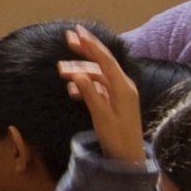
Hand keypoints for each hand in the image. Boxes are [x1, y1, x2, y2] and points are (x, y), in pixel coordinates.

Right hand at [57, 25, 146, 165]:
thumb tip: (77, 74)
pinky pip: (99, 86)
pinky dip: (85, 84)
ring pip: (98, 75)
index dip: (91, 45)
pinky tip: (72, 90)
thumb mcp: (102, 117)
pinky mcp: (115, 101)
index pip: (105, 60)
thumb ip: (90, 94)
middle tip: (69, 37)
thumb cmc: (117, 139)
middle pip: (103, 62)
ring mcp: (120, 93)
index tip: (77, 32)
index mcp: (123, 87)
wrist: (130, 158)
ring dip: (80, 71)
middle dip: (86, 49)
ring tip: (61, 71)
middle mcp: (124, 86)